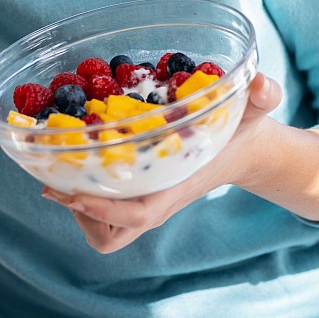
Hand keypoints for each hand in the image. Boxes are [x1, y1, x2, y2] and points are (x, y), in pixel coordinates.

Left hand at [42, 72, 281, 252]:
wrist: (245, 150)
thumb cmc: (243, 131)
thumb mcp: (254, 111)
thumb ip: (263, 96)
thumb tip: (261, 83)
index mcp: (177, 185)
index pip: (137, 214)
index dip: (102, 208)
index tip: (70, 192)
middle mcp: (158, 200)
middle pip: (111, 234)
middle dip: (80, 214)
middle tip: (56, 178)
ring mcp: (147, 200)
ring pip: (103, 228)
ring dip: (79, 205)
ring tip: (64, 167)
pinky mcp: (139, 192)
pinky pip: (105, 209)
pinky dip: (87, 192)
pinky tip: (80, 158)